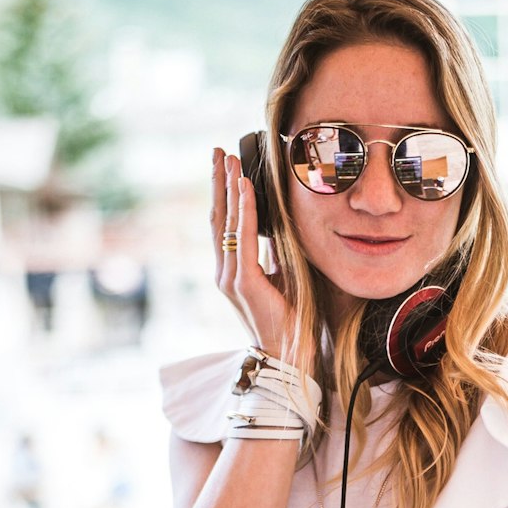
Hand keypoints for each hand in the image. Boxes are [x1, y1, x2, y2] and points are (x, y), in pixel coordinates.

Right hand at [210, 148, 304, 358]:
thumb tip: (279, 228)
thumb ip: (276, 254)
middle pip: (218, 218)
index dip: (223, 194)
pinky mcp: (245, 283)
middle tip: (218, 151)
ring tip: (229, 160)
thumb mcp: (284, 277)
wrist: (288, 356)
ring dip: (228, 188)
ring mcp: (231, 278)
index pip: (224, 225)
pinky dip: (244, 210)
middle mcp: (225, 273)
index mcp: (232, 272)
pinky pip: (243, 239)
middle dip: (218, 182)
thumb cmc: (288, 321)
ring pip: (226, 223)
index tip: (225, 165)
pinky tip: (246, 187)